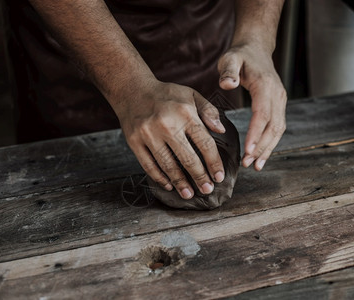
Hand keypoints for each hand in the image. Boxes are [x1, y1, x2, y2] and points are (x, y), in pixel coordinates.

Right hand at [118, 80, 225, 199]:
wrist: (132, 90)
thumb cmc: (166, 94)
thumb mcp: (191, 95)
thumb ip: (209, 111)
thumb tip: (221, 130)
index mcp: (185, 113)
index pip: (205, 143)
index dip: (214, 163)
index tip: (219, 177)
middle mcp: (167, 125)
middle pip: (188, 158)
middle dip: (199, 177)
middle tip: (207, 190)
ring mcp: (149, 134)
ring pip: (168, 165)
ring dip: (180, 182)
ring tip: (189, 194)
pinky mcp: (134, 142)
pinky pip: (149, 165)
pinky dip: (159, 178)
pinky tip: (169, 185)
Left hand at [218, 44, 286, 170]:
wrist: (256, 49)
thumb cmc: (240, 56)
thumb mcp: (230, 59)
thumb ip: (228, 71)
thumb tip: (227, 84)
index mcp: (265, 86)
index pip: (262, 114)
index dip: (255, 134)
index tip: (247, 151)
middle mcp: (277, 95)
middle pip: (273, 126)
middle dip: (262, 147)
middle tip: (248, 164)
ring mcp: (280, 101)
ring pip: (278, 130)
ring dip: (268, 149)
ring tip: (255, 166)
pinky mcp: (278, 105)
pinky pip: (277, 127)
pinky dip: (270, 143)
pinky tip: (261, 155)